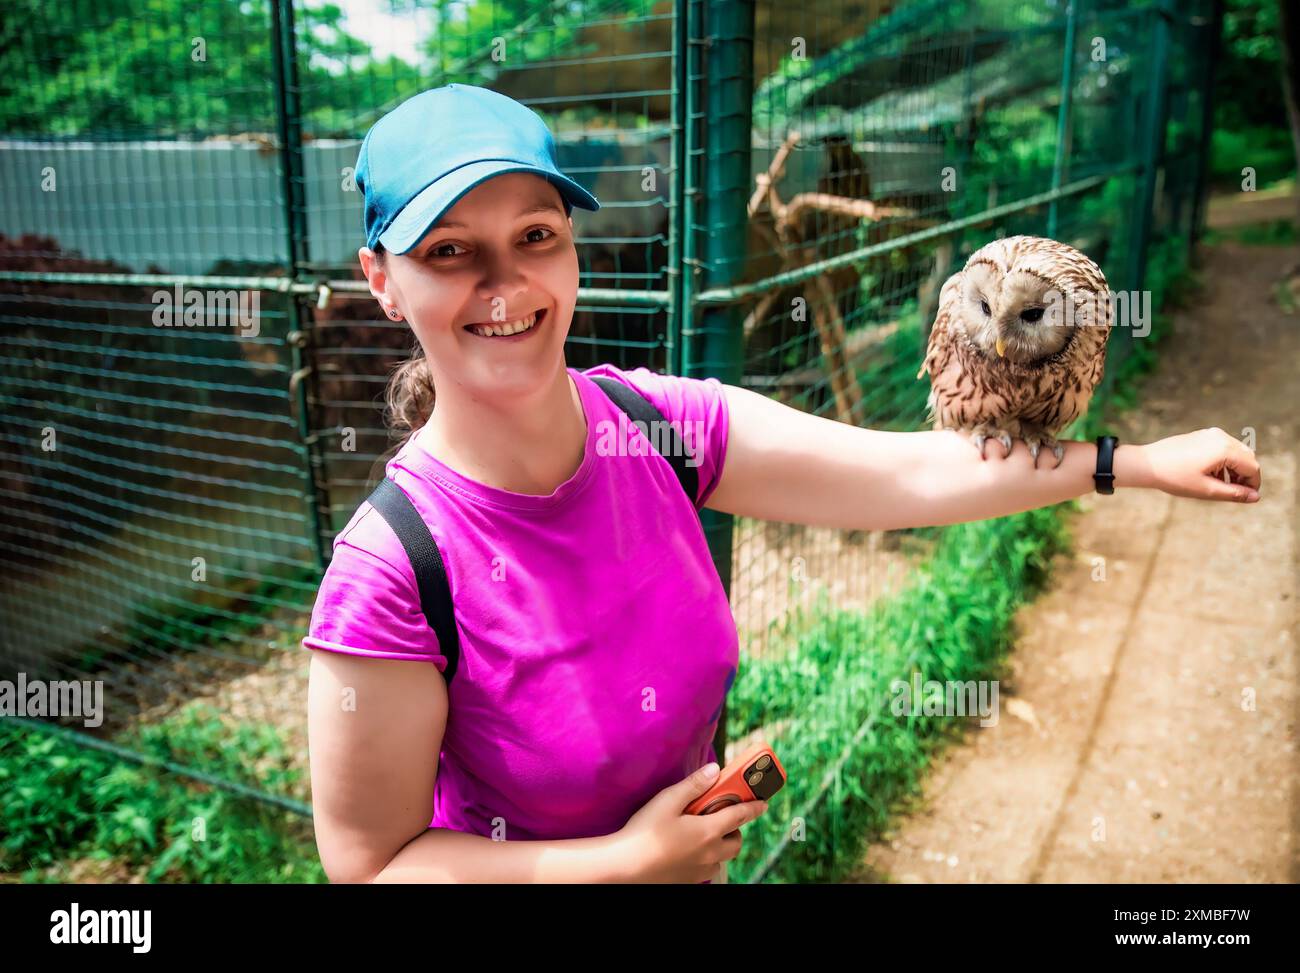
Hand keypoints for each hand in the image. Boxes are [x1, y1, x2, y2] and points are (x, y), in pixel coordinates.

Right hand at [606, 762, 770, 882]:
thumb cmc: (644, 832)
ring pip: (721, 858)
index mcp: (709, 832)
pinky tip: (686, 850)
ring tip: (700, 834)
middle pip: (735, 842)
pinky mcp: (687, 881)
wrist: (624, 867)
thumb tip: (715, 770)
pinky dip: (705, 859)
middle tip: (720, 817)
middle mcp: (710, 854)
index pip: (740, 816)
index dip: (753, 807)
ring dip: (719, 846)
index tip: (763, 803)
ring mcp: (699, 870)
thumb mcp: (668, 800)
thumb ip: (694, 785)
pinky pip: (706, 870)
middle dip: (735, 830)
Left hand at [1130, 427, 1260, 502]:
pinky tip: (1212, 475)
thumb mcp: (1206, 490)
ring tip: (1221, 486)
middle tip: (1234, 492)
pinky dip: (1224, 461)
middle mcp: (1221, 437)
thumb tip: (1256, 497)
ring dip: (1235, 468)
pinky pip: (1223, 447)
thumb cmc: (1174, 478)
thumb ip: (1233, 493)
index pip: (1252, 467)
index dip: (1253, 484)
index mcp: (1224, 449)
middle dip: (1245, 475)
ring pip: (1236, 452)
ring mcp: (1211, 434)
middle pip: (1247, 457)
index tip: (1246, 497)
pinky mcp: (1202, 435)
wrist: (1146, 464)